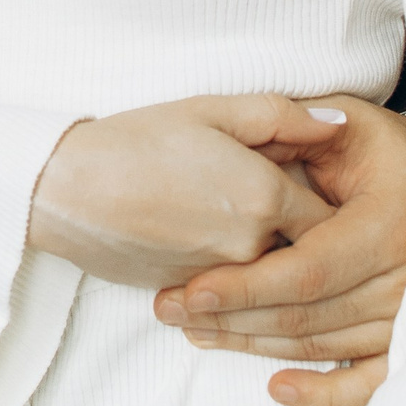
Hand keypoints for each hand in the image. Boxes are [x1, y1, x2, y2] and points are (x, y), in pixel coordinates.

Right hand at [27, 96, 335, 287]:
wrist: (67, 189)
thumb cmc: (137, 140)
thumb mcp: (211, 110)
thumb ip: (282, 116)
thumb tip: (338, 124)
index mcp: (266, 197)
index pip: (333, 219)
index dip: (330, 203)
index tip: (317, 188)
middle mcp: (253, 248)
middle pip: (305, 251)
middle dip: (300, 231)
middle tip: (274, 199)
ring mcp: (222, 279)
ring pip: (268, 273)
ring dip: (263, 252)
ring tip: (225, 214)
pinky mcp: (192, 296)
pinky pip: (230, 286)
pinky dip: (228, 269)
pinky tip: (197, 234)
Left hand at [154, 97, 405, 405]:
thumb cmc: (376, 145)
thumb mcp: (342, 119)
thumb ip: (299, 125)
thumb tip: (273, 138)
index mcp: (390, 222)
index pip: (307, 270)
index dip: (246, 284)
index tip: (190, 289)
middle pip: (306, 315)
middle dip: (233, 317)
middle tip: (170, 311)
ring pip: (322, 345)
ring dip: (255, 345)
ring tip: (195, 332)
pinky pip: (368, 379)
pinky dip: (324, 392)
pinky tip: (277, 388)